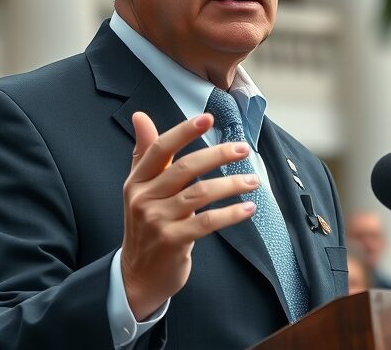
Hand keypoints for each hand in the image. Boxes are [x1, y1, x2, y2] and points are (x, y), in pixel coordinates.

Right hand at [120, 111, 257, 319]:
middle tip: (242, 149)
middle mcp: (144, 198)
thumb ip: (145, 153)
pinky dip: (230, 214)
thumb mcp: (140, 189)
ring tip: (253, 181)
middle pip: (184, 168)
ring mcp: (158, 221)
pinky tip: (248, 208)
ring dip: (230, 184)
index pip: (159, 149)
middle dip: (217, 155)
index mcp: (137, 181)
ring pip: (200, 194)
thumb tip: (140, 116)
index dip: (183, 132)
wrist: (138, 276)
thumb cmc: (146, 226)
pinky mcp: (173, 241)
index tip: (207, 118)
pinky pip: (207, 222)